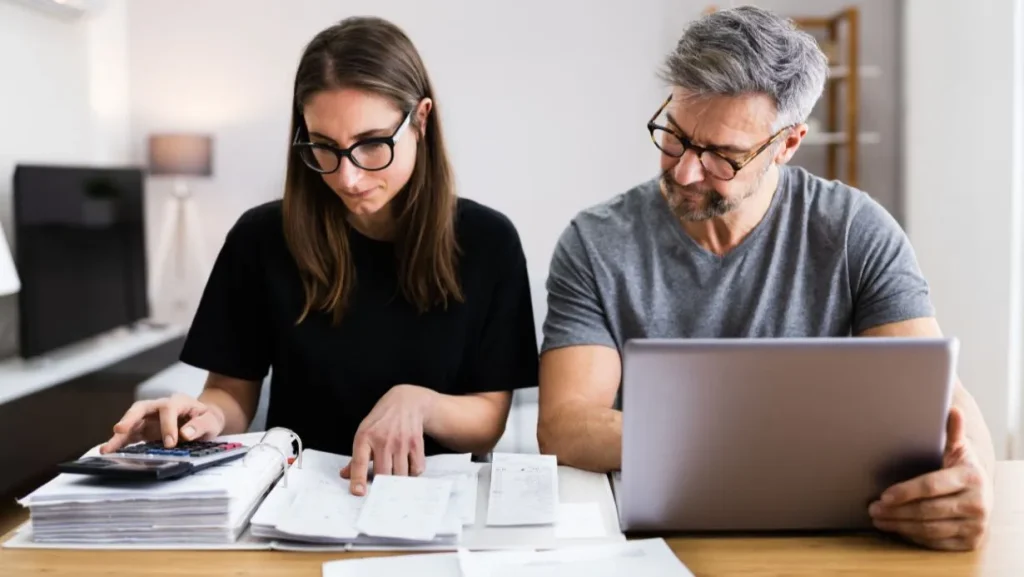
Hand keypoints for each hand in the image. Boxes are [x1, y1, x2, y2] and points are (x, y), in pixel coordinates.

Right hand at [99, 393, 225, 453]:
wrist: (203, 420)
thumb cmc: (206, 419)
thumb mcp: (211, 421)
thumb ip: (200, 426)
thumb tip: (185, 433)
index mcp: (178, 402)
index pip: (168, 409)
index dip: (168, 426)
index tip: (170, 443)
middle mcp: (159, 407)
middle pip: (141, 408)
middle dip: (130, 418)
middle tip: (120, 430)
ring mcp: (150, 418)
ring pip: (131, 422)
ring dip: (119, 435)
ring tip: (106, 449)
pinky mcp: (144, 429)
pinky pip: (130, 435)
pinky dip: (121, 443)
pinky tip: (110, 452)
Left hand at [340, 384, 436, 495]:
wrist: (406, 402)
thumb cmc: (381, 421)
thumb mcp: (364, 433)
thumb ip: (356, 457)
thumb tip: (345, 475)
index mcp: (365, 437)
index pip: (359, 462)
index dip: (358, 479)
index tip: (358, 493)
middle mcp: (383, 439)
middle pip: (382, 473)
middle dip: (382, 484)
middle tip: (382, 487)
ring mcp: (400, 441)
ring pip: (400, 474)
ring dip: (398, 480)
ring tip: (395, 475)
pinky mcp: (416, 443)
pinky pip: (416, 468)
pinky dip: (412, 473)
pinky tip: (408, 467)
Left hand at [869, 406, 992, 550]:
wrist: (981, 490)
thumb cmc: (959, 466)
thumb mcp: (956, 448)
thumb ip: (951, 432)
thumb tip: (952, 409)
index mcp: (972, 477)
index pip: (931, 486)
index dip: (905, 491)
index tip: (883, 495)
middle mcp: (979, 503)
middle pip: (927, 511)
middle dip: (896, 511)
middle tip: (872, 508)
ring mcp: (976, 525)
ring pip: (929, 529)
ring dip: (899, 525)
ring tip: (878, 518)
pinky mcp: (970, 542)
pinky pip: (936, 543)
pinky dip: (913, 537)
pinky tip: (897, 529)